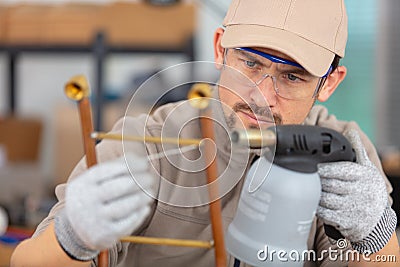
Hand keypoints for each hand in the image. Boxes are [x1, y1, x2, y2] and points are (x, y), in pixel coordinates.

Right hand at [55, 153, 155, 260]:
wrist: (72, 229)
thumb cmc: (91, 197)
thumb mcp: (94, 180)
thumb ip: (115, 167)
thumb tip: (140, 159)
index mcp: (84, 182)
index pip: (113, 169)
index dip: (133, 165)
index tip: (145, 164)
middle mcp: (88, 200)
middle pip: (124, 185)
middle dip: (142, 180)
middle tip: (150, 179)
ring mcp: (96, 219)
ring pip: (129, 204)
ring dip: (144, 196)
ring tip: (149, 193)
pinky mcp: (105, 235)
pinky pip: (129, 222)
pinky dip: (140, 213)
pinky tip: (144, 208)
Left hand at [317, 129, 396, 252]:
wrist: (379, 221)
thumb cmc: (370, 190)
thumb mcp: (368, 169)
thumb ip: (358, 150)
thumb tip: (351, 131)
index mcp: (363, 177)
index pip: (340, 170)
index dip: (324, 167)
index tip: (312, 164)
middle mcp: (360, 192)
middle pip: (331, 184)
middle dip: (317, 179)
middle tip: (304, 174)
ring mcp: (353, 209)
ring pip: (327, 199)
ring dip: (315, 193)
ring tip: (306, 186)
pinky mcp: (346, 222)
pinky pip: (326, 214)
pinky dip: (316, 207)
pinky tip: (311, 201)